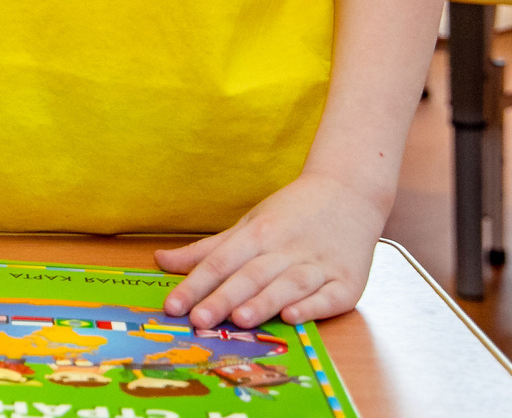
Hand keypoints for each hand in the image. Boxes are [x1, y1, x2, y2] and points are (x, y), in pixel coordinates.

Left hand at [154, 171, 389, 327]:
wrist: (350, 192)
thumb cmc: (292, 214)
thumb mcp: (247, 224)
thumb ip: (207, 250)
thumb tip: (160, 261)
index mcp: (258, 233)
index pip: (220, 261)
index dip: (195, 284)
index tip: (173, 306)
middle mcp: (286, 248)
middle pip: (250, 274)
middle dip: (222, 298)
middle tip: (198, 320)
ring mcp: (319, 264)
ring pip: (286, 285)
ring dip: (263, 302)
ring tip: (239, 320)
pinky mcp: (348, 281)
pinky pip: (329, 296)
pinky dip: (311, 307)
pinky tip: (293, 316)